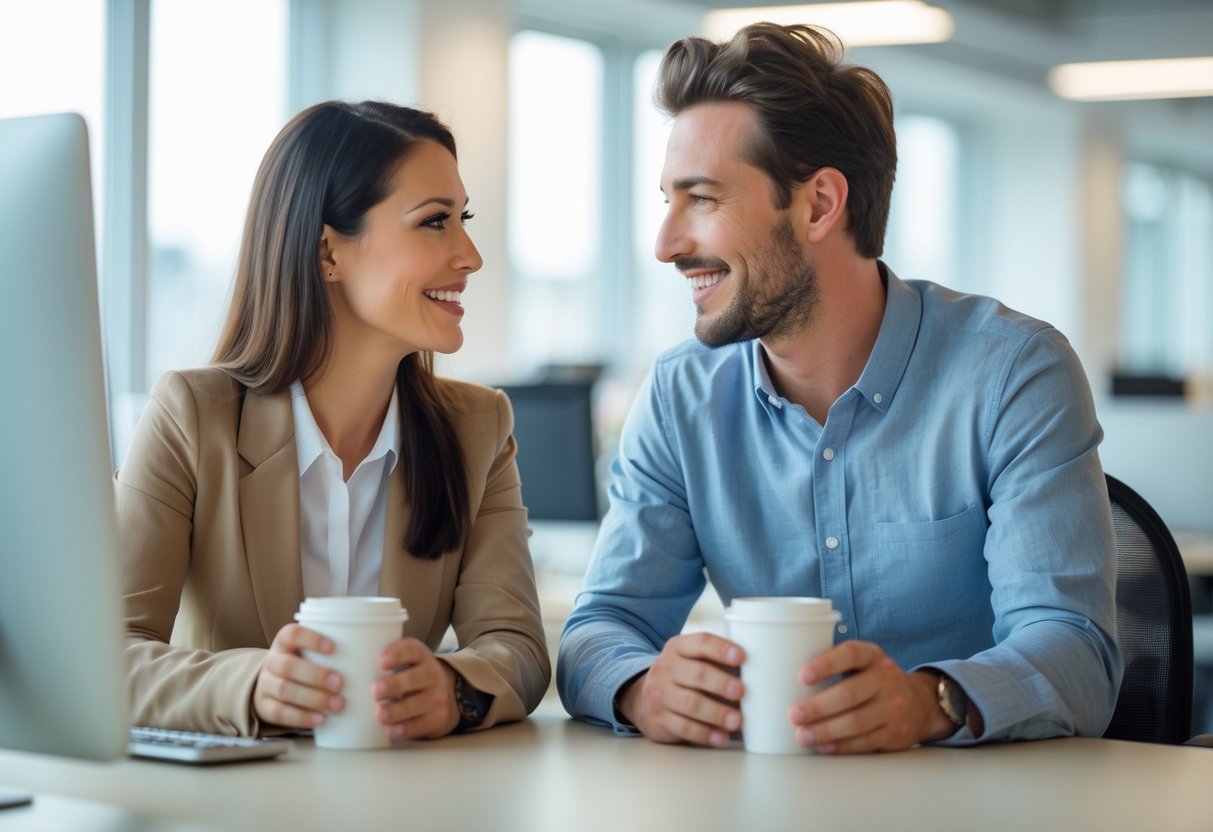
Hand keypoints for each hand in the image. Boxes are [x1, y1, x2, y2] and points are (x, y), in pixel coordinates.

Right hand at [253, 623, 344, 728]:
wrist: (273, 684)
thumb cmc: (305, 662)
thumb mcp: (312, 649)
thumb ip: (335, 643)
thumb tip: (375, 636)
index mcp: (285, 641)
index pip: (293, 634)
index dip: (311, 639)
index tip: (333, 648)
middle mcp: (272, 660)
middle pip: (288, 666)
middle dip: (316, 675)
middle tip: (341, 683)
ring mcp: (266, 684)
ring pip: (284, 690)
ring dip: (313, 698)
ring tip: (338, 705)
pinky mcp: (265, 707)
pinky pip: (280, 713)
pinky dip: (301, 717)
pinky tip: (321, 720)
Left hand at [372, 638, 459, 739]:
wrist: (446, 696)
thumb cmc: (413, 677)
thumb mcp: (407, 662)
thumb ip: (383, 663)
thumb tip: (346, 668)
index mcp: (420, 656)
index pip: (412, 649)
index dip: (397, 653)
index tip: (382, 661)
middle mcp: (432, 674)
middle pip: (415, 677)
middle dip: (395, 685)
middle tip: (375, 690)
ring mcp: (436, 697)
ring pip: (417, 703)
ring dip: (397, 710)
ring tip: (380, 714)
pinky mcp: (437, 719)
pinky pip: (420, 725)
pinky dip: (405, 729)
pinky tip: (391, 730)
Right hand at [617, 632, 744, 747]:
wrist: (644, 700)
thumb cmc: (682, 677)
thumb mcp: (690, 660)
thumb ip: (716, 660)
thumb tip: (761, 670)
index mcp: (678, 648)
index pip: (700, 643)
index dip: (720, 649)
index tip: (741, 657)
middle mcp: (666, 668)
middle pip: (696, 674)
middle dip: (720, 683)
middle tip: (741, 692)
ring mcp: (660, 694)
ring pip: (690, 703)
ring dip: (716, 712)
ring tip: (736, 720)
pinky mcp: (661, 719)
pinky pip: (684, 727)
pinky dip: (705, 734)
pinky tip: (721, 737)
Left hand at [789, 640, 954, 753]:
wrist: (920, 702)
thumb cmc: (875, 679)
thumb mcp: (863, 662)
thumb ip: (835, 663)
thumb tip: (785, 674)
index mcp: (873, 656)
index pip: (850, 654)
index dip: (826, 664)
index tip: (801, 675)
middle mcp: (886, 679)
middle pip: (849, 694)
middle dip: (818, 707)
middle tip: (794, 715)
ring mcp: (893, 708)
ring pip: (857, 722)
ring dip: (826, 731)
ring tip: (802, 735)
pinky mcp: (895, 733)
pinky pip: (865, 741)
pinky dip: (842, 746)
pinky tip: (824, 746)